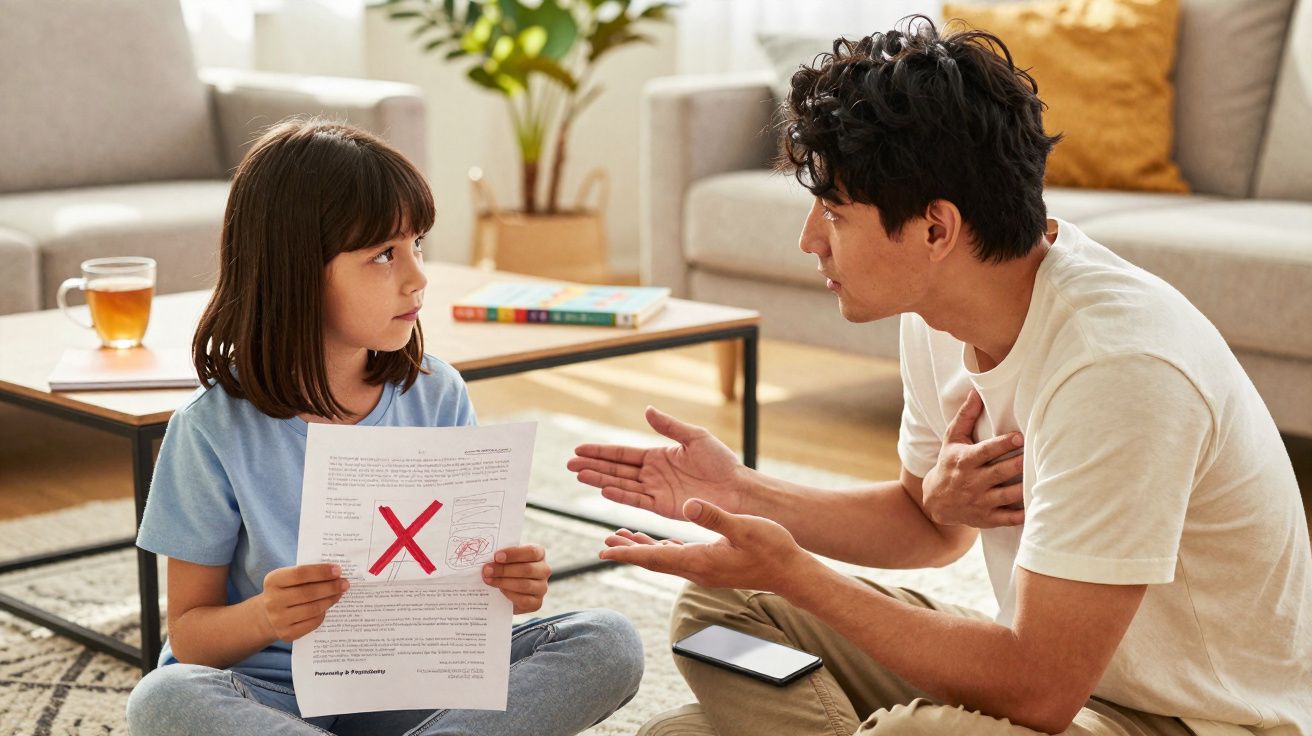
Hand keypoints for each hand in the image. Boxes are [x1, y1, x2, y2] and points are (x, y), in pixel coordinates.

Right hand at [258, 563, 347, 641]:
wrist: (267, 616)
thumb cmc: (285, 591)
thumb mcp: (288, 578)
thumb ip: (307, 574)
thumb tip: (336, 574)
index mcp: (273, 581)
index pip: (300, 574)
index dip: (321, 572)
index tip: (338, 570)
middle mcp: (272, 601)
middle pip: (308, 593)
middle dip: (330, 587)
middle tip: (345, 584)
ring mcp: (278, 619)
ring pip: (312, 609)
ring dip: (330, 600)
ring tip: (339, 594)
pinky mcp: (286, 634)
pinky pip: (312, 623)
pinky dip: (323, 614)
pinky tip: (327, 607)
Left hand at [483, 544, 549, 613]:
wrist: (509, 590)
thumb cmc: (508, 568)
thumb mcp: (507, 559)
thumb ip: (501, 556)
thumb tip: (487, 557)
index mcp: (539, 554)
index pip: (531, 552)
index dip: (513, 554)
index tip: (496, 556)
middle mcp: (544, 570)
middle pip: (527, 569)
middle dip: (504, 570)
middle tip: (487, 570)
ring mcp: (542, 587)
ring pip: (524, 585)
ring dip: (503, 582)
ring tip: (488, 580)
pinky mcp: (537, 603)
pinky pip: (524, 600)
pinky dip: (509, 594)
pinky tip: (499, 590)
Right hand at [568, 406, 745, 520]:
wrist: (737, 489)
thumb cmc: (721, 462)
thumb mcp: (694, 437)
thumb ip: (668, 426)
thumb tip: (647, 409)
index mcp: (658, 455)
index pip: (622, 453)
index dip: (601, 451)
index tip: (579, 449)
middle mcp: (653, 474)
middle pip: (616, 469)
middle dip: (592, 466)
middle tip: (569, 464)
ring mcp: (656, 491)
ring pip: (621, 484)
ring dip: (600, 480)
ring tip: (578, 475)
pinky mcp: (662, 507)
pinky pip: (637, 499)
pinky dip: (620, 494)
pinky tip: (604, 489)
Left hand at [599, 498, 816, 595]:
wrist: (792, 572)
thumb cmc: (772, 550)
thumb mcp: (743, 527)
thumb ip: (714, 516)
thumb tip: (688, 504)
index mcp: (699, 560)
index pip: (655, 557)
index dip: (628, 553)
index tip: (604, 552)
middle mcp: (697, 569)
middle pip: (654, 560)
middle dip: (628, 551)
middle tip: (604, 545)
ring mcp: (705, 570)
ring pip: (665, 559)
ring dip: (643, 549)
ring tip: (623, 539)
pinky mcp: (713, 566)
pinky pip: (680, 558)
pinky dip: (664, 549)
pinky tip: (662, 543)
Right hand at [922, 389, 1025, 527]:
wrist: (935, 501)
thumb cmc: (948, 463)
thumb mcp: (951, 440)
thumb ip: (965, 416)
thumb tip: (975, 392)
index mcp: (965, 460)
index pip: (986, 451)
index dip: (1003, 444)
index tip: (1019, 436)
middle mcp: (972, 481)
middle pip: (1000, 472)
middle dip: (1019, 464)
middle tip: (1037, 455)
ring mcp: (980, 501)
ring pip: (1007, 495)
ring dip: (1024, 488)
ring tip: (1043, 479)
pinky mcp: (986, 518)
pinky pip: (1007, 518)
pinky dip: (1021, 515)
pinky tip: (1036, 507)